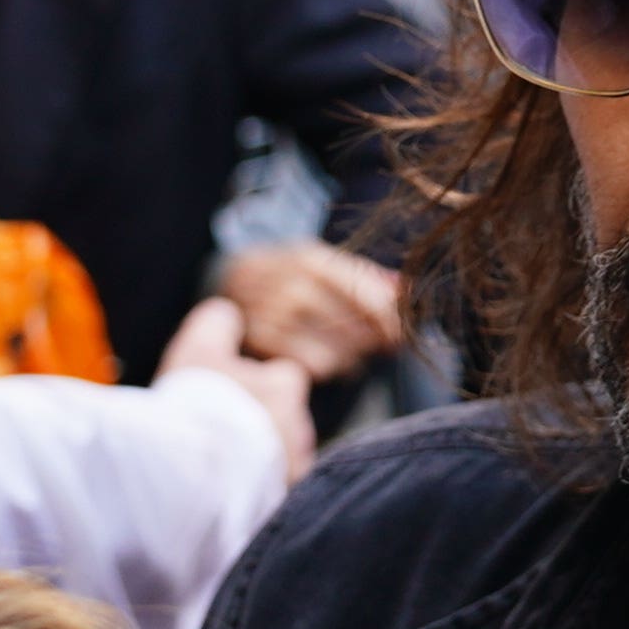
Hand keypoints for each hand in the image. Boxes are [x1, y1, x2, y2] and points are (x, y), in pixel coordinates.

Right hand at [153, 297, 320, 482]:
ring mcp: (292, 471)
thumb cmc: (198, 406)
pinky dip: (255, 495)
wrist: (197, 476)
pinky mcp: (281, 506)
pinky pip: (273, 497)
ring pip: (282, 461)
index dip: (261, 382)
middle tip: (222, 436)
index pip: (285, 376)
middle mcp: (298, 427)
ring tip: (220, 470)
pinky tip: (225, 497)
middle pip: (285, 423)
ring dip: (260, 463)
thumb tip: (226, 312)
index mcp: (283, 386)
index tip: (234, 394)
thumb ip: (215, 325)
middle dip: (261, 429)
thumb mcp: (198, 351)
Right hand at [215, 239, 408, 381]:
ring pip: (339, 353)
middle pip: (357, 327)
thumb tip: (406, 290)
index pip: (367, 293)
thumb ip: (362, 275)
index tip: (402, 334)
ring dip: (353, 358)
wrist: (223, 281)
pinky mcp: (261, 344)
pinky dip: (328, 369)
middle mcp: (292, 285)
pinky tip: (326, 361)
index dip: (391, 320)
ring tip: (350, 352)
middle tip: (381, 346)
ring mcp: (273, 316)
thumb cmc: (284, 273)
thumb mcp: (318, 261)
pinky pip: (315, 368)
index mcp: (311, 259)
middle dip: (376, 342)